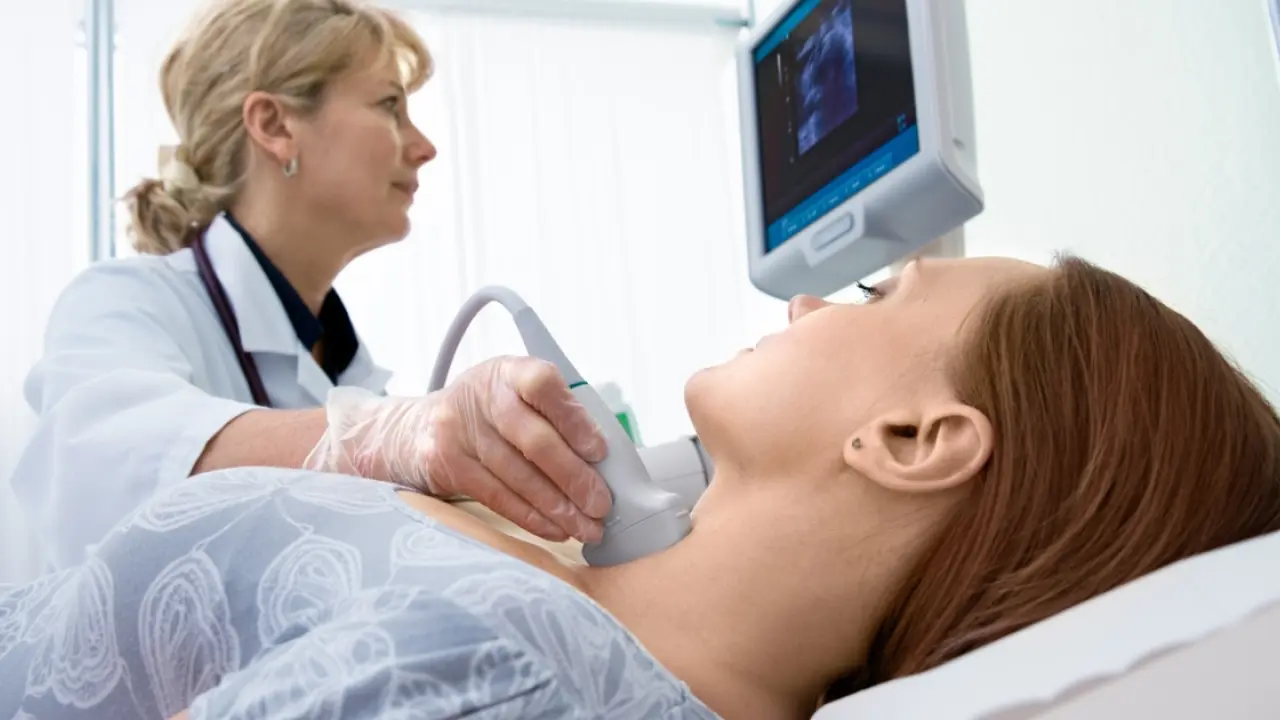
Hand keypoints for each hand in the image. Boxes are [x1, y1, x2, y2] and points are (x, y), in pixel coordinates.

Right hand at [304, 356, 611, 542]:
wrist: (416, 430)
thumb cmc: (486, 415)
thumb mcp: (515, 395)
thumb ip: (555, 414)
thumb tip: (604, 460)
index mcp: (508, 371)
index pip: (544, 384)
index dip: (574, 420)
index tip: (599, 452)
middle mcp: (482, 395)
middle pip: (534, 440)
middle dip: (574, 478)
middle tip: (600, 505)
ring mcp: (459, 430)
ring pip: (518, 476)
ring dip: (558, 508)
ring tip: (586, 526)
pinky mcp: (446, 464)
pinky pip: (497, 497)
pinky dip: (531, 517)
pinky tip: (555, 528)